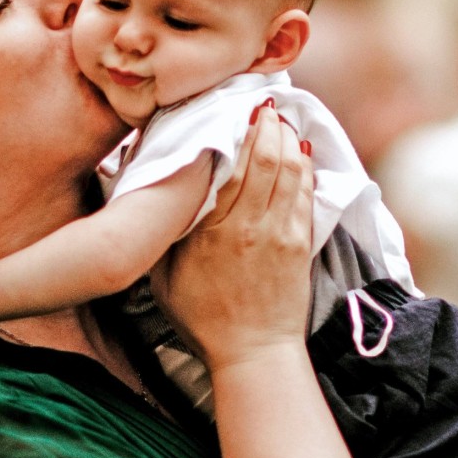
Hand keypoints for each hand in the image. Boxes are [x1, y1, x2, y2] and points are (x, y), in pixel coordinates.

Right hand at [149, 104, 313, 372]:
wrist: (252, 353)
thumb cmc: (201, 316)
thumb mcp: (163, 275)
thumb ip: (162, 232)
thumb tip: (152, 194)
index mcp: (213, 229)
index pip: (232, 165)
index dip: (240, 131)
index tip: (239, 108)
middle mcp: (249, 225)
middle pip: (266, 159)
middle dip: (268, 125)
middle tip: (263, 104)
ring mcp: (280, 233)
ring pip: (290, 171)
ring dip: (287, 140)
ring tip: (281, 120)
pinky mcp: (300, 244)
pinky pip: (305, 194)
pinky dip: (304, 168)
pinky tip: (300, 151)